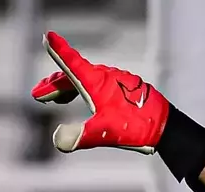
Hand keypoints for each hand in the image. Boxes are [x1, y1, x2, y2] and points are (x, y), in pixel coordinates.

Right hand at [30, 32, 169, 153]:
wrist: (166, 127)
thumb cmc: (137, 126)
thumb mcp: (105, 132)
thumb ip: (80, 136)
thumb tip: (58, 142)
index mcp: (96, 81)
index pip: (71, 62)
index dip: (58, 50)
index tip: (48, 36)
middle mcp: (105, 77)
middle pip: (74, 74)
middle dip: (54, 84)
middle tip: (38, 95)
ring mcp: (116, 82)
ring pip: (86, 79)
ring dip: (68, 88)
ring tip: (54, 98)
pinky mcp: (125, 89)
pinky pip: (99, 84)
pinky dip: (85, 90)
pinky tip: (84, 100)